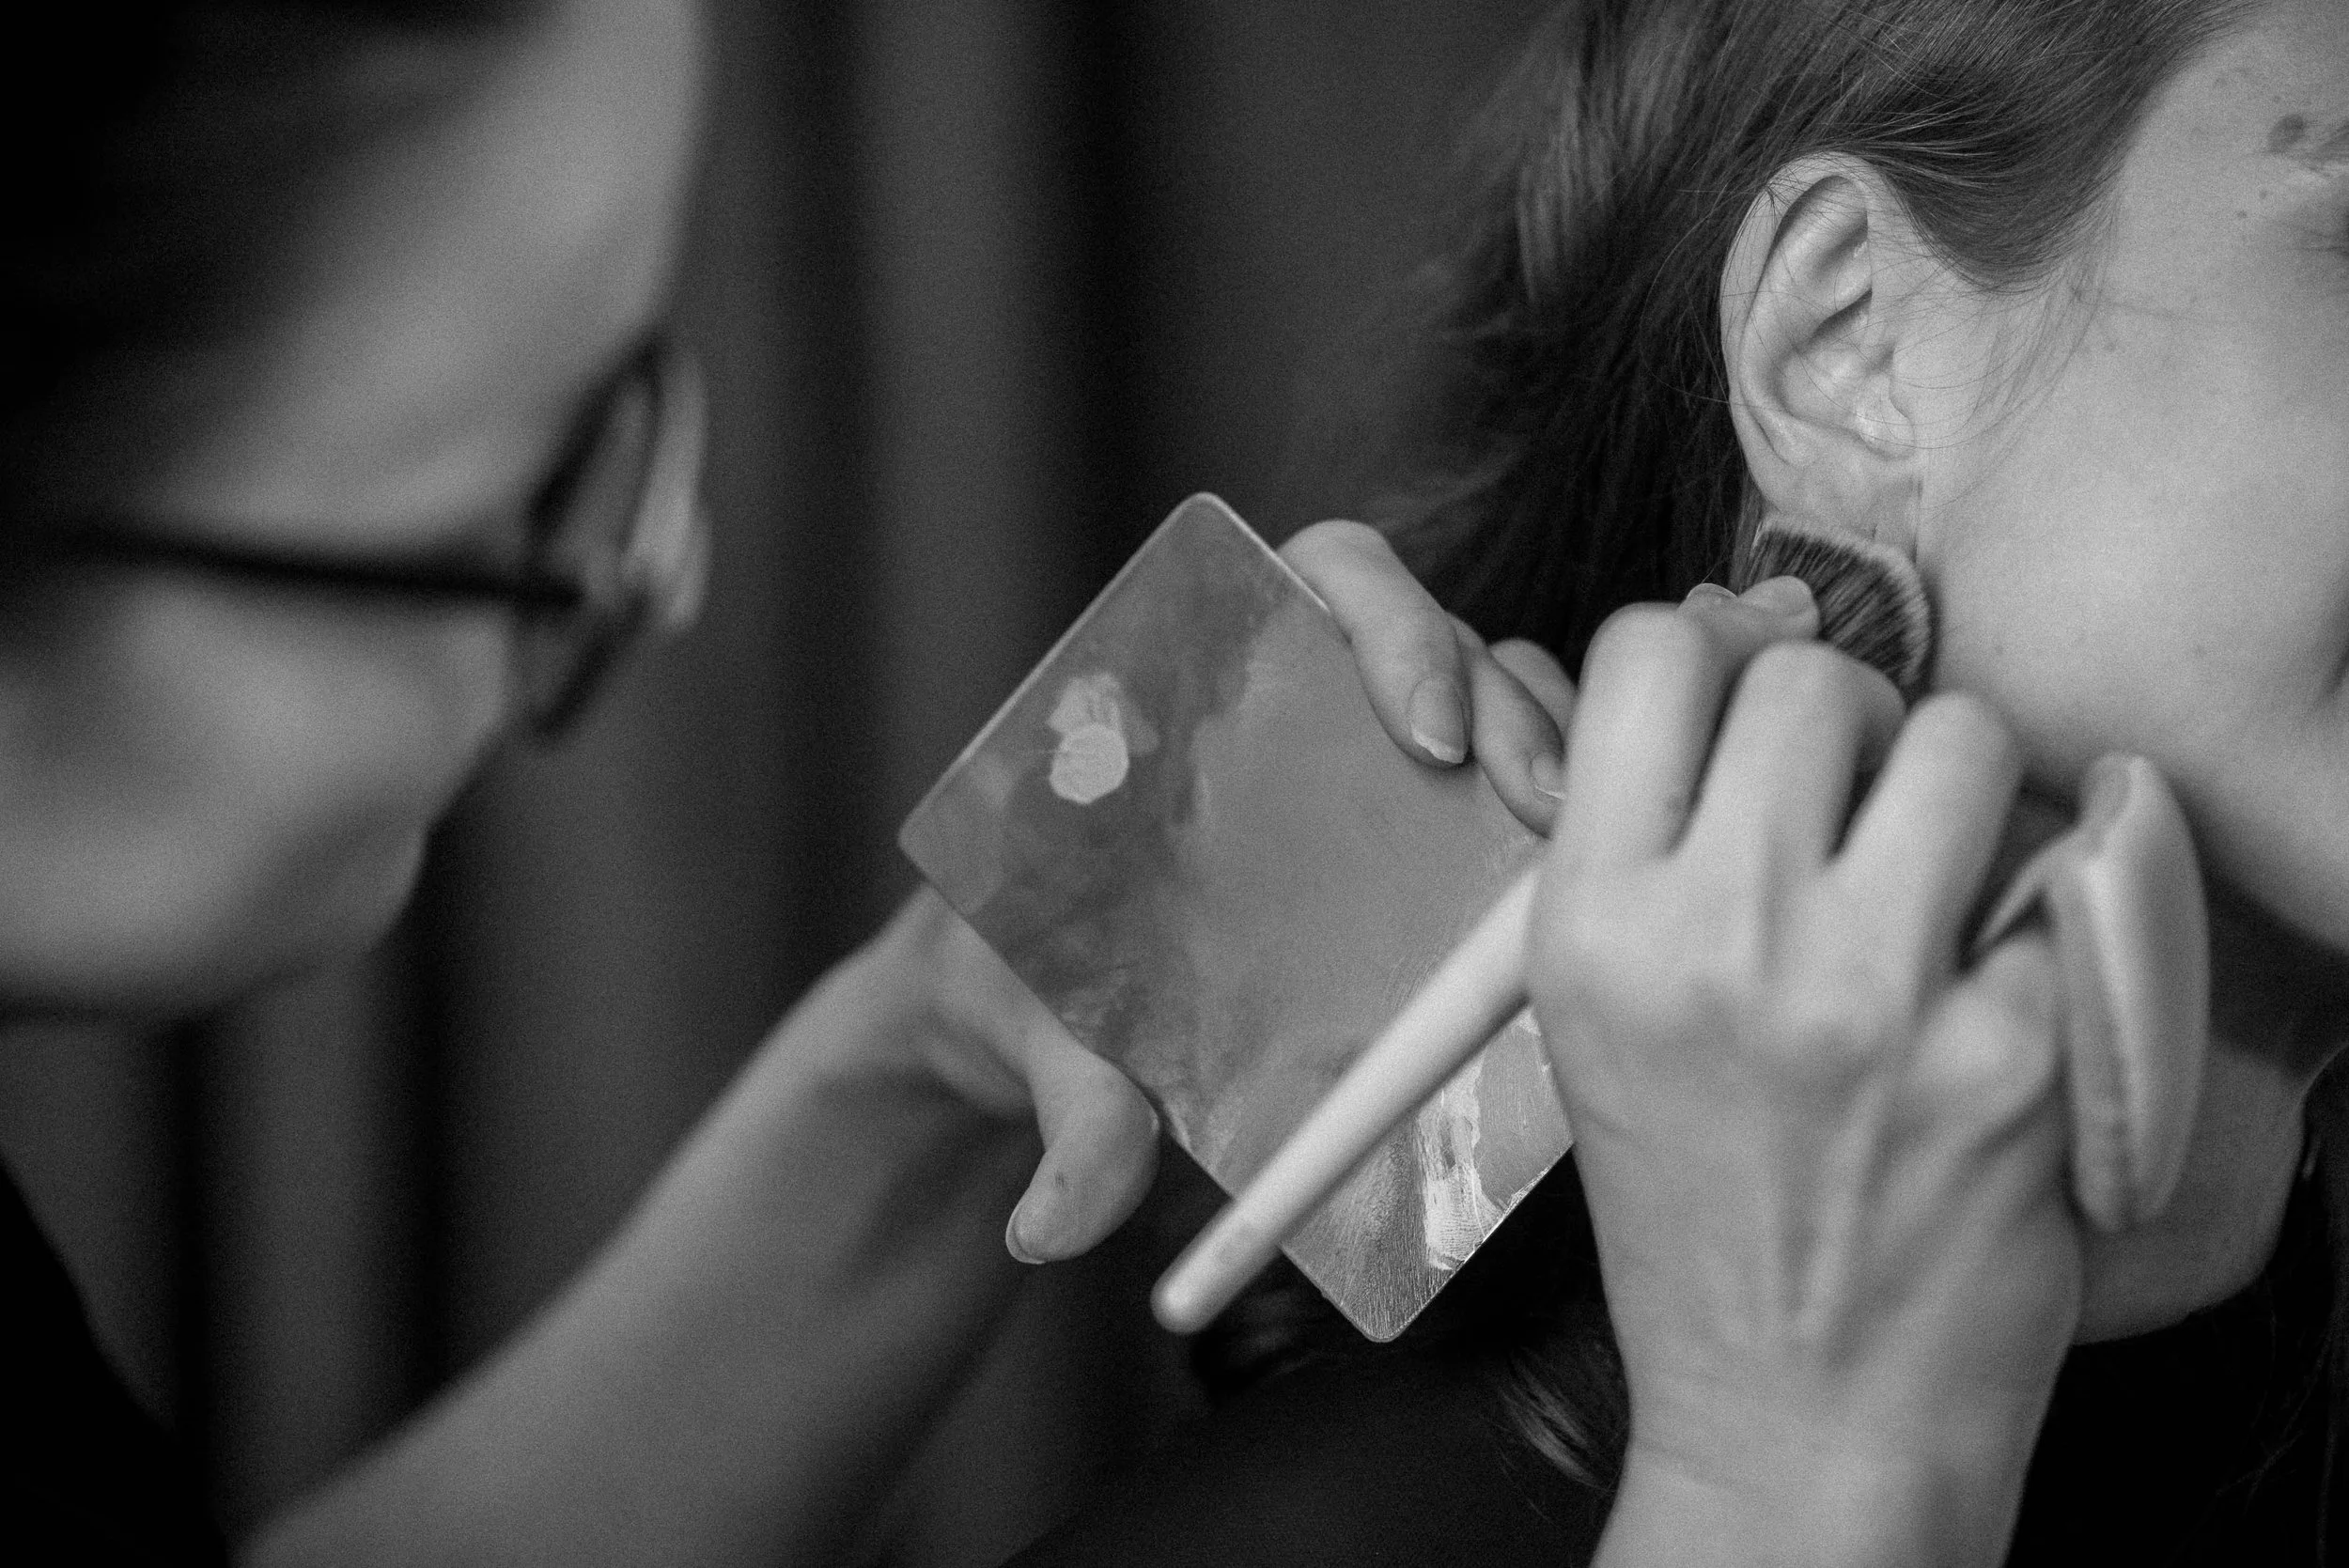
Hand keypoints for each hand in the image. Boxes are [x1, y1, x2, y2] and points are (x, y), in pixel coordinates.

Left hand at [868, 519, 1573, 1268]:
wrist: (1040, 1027)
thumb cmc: (1028, 987)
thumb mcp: (1044, 1032)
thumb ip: (1068, 1110)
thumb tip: (1056, 1226)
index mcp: (1210, 685)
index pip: (1323, 580)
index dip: (1390, 622)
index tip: (1421, 731)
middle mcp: (1311, 706)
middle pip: (1444, 638)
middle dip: (1507, 702)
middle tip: (1536, 807)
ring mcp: (1381, 773)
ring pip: (1509, 707)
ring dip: (1560, 758)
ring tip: (1576, 853)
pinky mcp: (1430, 847)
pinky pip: (1524, 798)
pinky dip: (1573, 820)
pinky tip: (1586, 891)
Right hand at [1533, 582, 2080, 1560]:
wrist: (1794, 1412)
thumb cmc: (1693, 1206)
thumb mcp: (1598, 1018)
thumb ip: (1654, 836)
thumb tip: (1750, 632)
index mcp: (1590, 926)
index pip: (1650, 653)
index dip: (1712, 653)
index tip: (1746, 710)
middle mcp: (1714, 941)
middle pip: (1811, 678)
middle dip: (1847, 720)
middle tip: (1856, 806)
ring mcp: (1868, 997)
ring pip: (1958, 739)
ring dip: (1961, 787)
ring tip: (1939, 876)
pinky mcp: (2011, 1055)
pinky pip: (2061, 874)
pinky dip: (2044, 908)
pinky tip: (2003, 974)